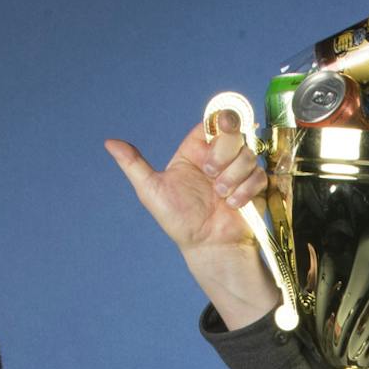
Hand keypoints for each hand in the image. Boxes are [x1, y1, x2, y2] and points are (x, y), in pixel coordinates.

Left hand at [106, 115, 278, 328]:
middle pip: (233, 132)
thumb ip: (133, 164)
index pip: (212, 122)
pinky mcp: (254, 186)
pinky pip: (258, 174)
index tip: (215, 136)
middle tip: (210, 176)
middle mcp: (218, 157)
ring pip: (247, 154)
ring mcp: (238, 171)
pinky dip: (245, 190)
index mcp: (195, 150)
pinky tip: (233, 204)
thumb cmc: (179, 222)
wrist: (207, 247)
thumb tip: (109, 142)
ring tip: (220, 196)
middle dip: (223, 154)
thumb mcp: (150, 191)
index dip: (218, 124)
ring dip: (233, 177)